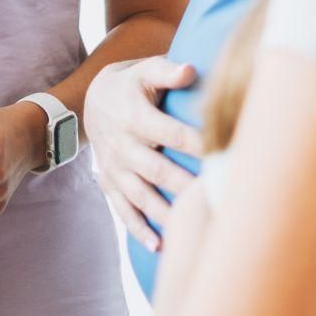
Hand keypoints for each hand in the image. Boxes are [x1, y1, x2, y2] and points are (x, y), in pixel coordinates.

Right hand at [83, 56, 203, 252]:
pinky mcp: (110, 183)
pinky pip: (123, 209)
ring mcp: (115, 168)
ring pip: (140, 195)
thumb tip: (190, 70)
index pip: (171, 133)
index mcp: (135, 117)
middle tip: (214, 201)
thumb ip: (168, 70)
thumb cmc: (133, 84)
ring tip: (190, 231)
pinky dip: (138, 229)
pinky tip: (158, 246)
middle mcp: (123, 145)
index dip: (196, 144)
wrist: (93, 100)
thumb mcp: (145, 69)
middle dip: (184, 187)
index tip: (222, 155)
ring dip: (164, 214)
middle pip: (157, 170)